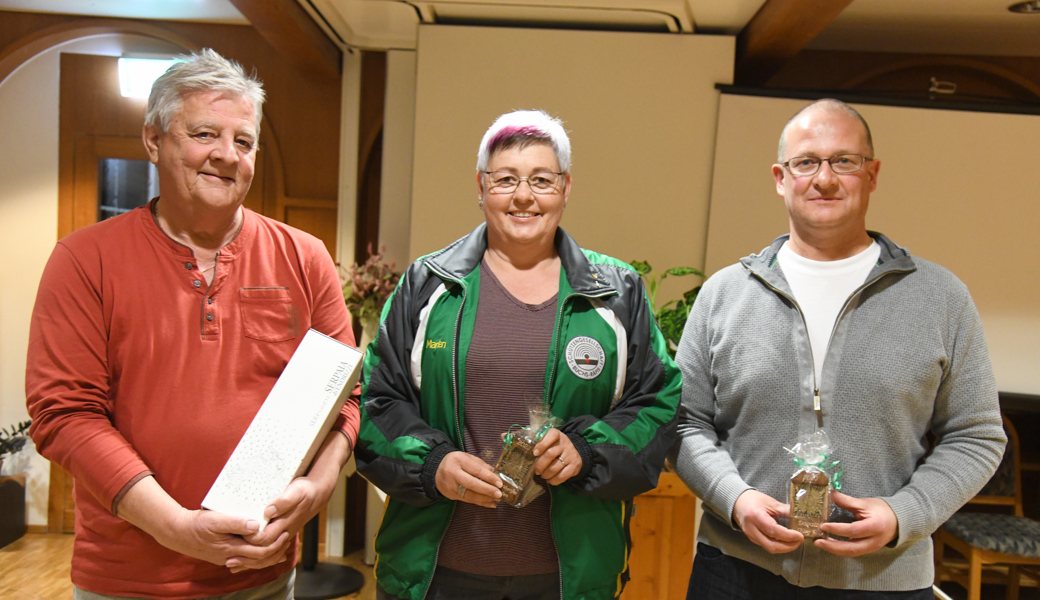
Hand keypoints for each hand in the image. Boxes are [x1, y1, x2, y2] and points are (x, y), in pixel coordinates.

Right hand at [117, 476, 289, 568]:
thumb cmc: (197, 525)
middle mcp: (231, 557)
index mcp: (232, 548)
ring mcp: (227, 558)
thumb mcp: (216, 520)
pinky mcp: (224, 556)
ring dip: (268, 557)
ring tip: (281, 549)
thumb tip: (256, 525)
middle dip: (275, 552)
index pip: (260, 553)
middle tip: (287, 540)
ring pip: (252, 563)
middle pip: (259, 561)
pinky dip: (256, 558)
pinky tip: (261, 553)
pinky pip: (245, 560)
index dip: (274, 545)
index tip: (285, 534)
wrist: (178, 533)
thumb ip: (236, 523)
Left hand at [236, 431, 351, 570]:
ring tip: (232, 564)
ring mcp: (283, 535)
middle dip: (246, 557)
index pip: (264, 538)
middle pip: (263, 552)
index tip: (235, 538)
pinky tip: (244, 560)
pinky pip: (269, 551)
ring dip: (250, 561)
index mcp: (284, 523)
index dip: (249, 540)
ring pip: (267, 555)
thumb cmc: (305, 491)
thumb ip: (283, 502)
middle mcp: (283, 533)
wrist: (318, 493)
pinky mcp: (281, 533)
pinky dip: (256, 558)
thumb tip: (268, 511)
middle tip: (228, 559)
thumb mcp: (295, 491)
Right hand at [435, 451, 501, 507]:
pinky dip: (480, 502)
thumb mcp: (467, 457)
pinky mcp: (451, 495)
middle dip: (487, 490)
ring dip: (485, 498)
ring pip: (469, 495)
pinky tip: (490, 504)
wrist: (435, 470)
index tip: (500, 483)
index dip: (489, 477)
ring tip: (497, 500)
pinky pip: (467, 500)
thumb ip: (481, 464)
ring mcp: (451, 486)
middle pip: (471, 484)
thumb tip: (495, 473)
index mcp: (459, 460)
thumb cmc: (456, 462)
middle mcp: (453, 474)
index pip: (476, 470)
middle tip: (499, 494)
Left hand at [532, 428, 580, 484]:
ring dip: (546, 474)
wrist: (574, 452)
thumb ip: (541, 444)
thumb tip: (530, 454)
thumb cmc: (556, 446)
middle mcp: (565, 444)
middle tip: (536, 470)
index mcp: (557, 435)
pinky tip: (550, 480)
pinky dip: (554, 480)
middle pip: (550, 454)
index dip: (542, 444)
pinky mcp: (574, 466)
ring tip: (542, 476)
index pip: (551, 435)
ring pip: (555, 467)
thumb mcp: (550, 440)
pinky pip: (562, 476)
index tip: (535, 453)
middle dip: (540, 464)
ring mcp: (571, 455)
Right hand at [732, 489, 802, 553]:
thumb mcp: (771, 502)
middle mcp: (751, 529)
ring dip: (784, 548)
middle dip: (788, 546)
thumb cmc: (754, 500)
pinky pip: (767, 546)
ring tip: (795, 542)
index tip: (800, 536)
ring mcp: (751, 536)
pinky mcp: (752, 539)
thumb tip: (801, 517)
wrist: (738, 503)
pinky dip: (778, 545)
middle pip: (771, 545)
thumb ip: (786, 510)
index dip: (788, 536)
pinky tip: (785, 541)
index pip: (773, 530)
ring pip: (770, 548)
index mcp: (755, 516)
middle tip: (799, 541)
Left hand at [815, 491, 897, 556]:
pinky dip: (840, 550)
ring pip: (851, 553)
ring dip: (834, 549)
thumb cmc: (882, 510)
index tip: (823, 525)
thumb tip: (831, 493)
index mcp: (875, 526)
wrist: (898, 521)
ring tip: (820, 543)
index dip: (838, 529)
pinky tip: (829, 544)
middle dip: (832, 546)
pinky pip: (852, 552)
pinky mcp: (868, 550)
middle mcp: (874, 541)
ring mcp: (871, 548)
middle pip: (851, 548)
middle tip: (817, 541)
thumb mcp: (865, 503)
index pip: (854, 530)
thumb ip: (847, 501)